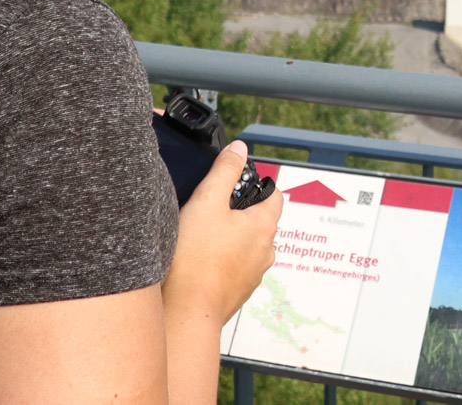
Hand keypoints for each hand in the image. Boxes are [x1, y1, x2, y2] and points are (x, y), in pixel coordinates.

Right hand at [165, 141, 281, 324]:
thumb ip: (225, 171)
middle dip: (240, 212)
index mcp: (264, 227)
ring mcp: (253, 276)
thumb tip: (239, 149)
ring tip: (201, 235)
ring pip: (247, 247)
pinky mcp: (237, 293)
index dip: (258, 184)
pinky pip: (234, 268)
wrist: (187, 311)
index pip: (275, 195)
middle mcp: (265, 252)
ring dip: (230, 238)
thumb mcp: (208, 201)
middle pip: (260, 221)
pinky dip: (222, 261)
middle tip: (211, 207)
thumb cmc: (196, 258)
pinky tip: (198, 260)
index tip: (236, 183)